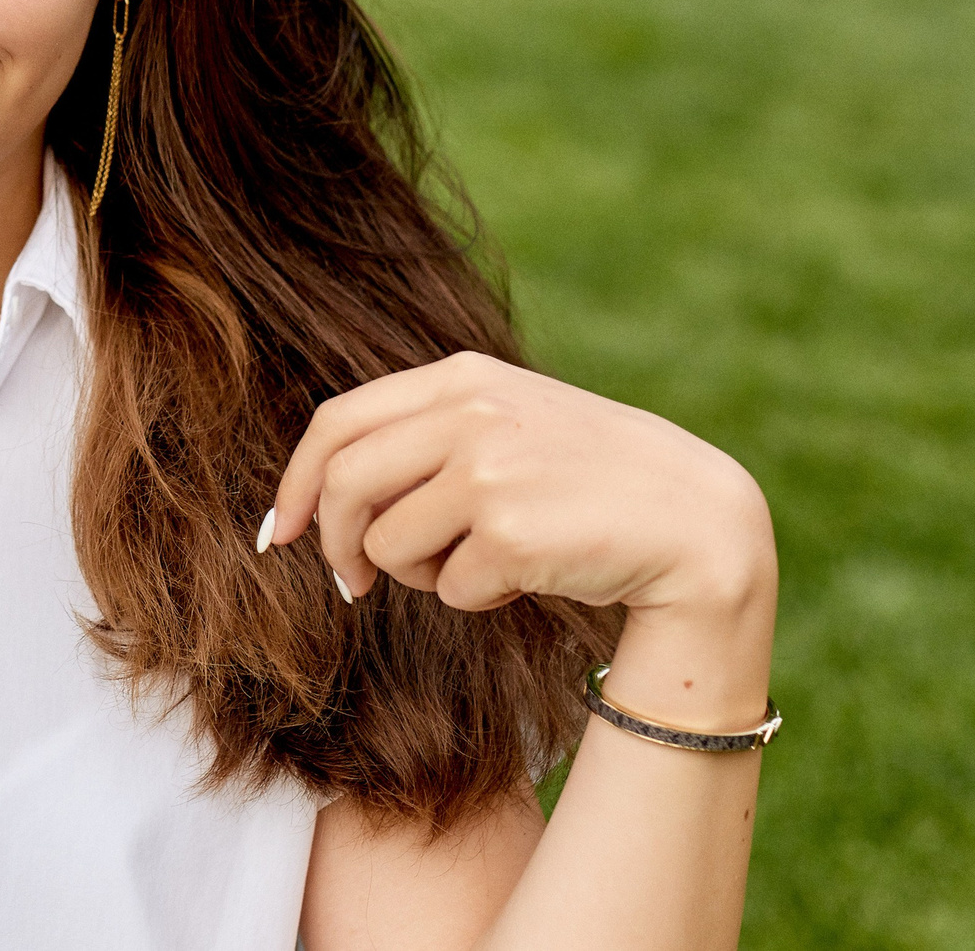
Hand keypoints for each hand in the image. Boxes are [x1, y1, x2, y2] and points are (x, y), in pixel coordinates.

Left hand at [262, 352, 773, 623]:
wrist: (695, 521)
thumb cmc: (586, 482)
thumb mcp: (507, 424)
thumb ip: (424, 437)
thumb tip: (319, 502)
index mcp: (461, 376)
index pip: (338, 422)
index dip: (298, 481)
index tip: (280, 531)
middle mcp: (470, 412)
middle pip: (346, 484)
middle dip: (336, 544)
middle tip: (353, 584)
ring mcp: (490, 469)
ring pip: (388, 545)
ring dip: (421, 575)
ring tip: (482, 561)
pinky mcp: (511, 532)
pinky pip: (449, 589)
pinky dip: (477, 597)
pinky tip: (531, 573)